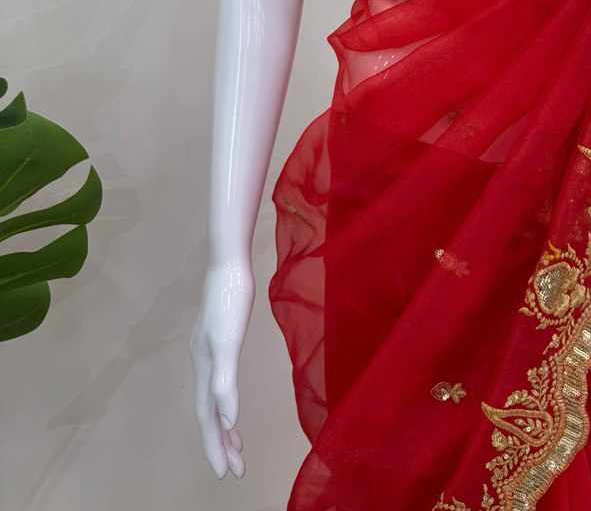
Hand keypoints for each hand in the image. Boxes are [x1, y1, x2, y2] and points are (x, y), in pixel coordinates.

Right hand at [191, 258, 254, 478]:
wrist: (229, 265)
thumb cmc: (231, 301)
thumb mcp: (228, 341)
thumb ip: (225, 381)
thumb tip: (228, 421)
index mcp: (205, 368)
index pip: (208, 417)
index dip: (215, 446)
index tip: (226, 473)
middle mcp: (203, 365)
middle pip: (209, 414)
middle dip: (220, 444)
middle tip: (236, 470)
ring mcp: (209, 353)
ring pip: (213, 400)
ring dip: (224, 426)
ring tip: (237, 447)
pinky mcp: (217, 342)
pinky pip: (220, 383)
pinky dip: (226, 401)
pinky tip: (232, 404)